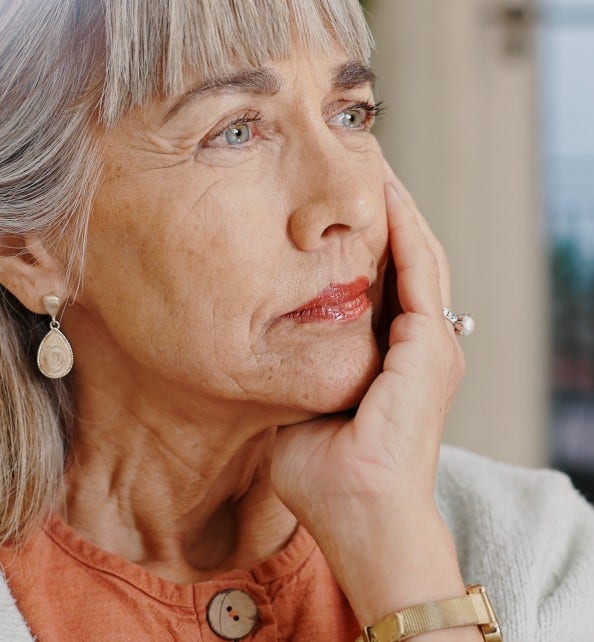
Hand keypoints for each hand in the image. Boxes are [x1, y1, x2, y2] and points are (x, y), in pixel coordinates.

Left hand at [270, 165, 471, 627]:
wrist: (357, 517)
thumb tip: (249, 342)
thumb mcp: (297, 404)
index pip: (379, 280)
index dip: (360, 237)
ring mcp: (430, 346)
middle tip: (361, 162)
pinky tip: (385, 192)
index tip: (332, 202)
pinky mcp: (430, 349)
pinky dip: (403, 229)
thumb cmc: (321, 474)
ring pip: (418, 254)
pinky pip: (418, 271)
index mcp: (388, 356)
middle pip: (403, 258)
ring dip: (397, 208)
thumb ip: (286, 368)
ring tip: (375, 162)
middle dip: (384, 210)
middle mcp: (416, 345)